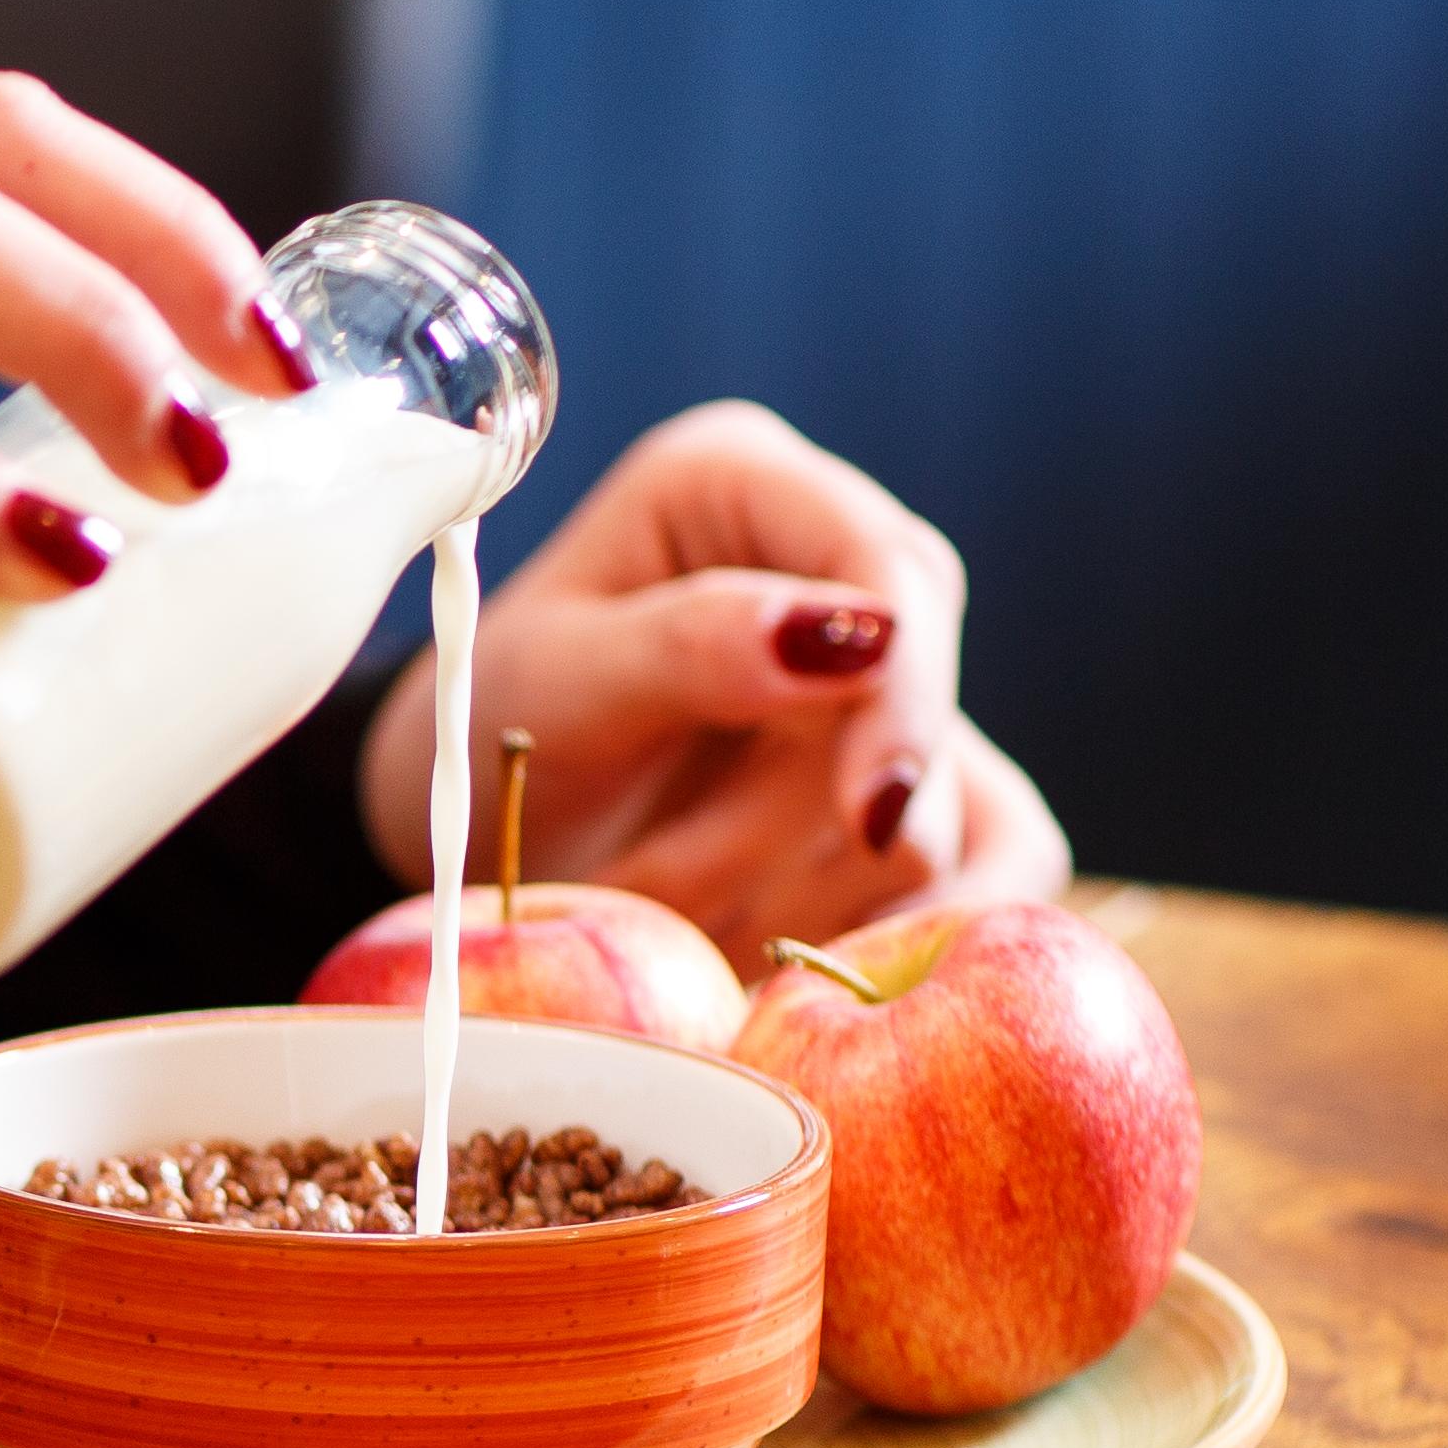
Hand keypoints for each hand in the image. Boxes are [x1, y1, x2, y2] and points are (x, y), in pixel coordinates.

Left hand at [360, 400, 1069, 960]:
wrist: (473, 822)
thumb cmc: (488, 727)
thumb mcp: (550, 684)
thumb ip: (688, 647)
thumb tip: (859, 631)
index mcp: (741, 484)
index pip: (892, 570)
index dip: (902, 696)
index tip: (871, 812)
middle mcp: (834, 563)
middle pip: (921, 707)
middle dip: (785, 831)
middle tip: (646, 888)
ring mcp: (884, 684)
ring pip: (937, 816)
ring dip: (790, 897)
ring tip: (654, 906)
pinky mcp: (914, 783)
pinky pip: (974, 874)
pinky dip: (876, 939)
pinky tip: (777, 963)